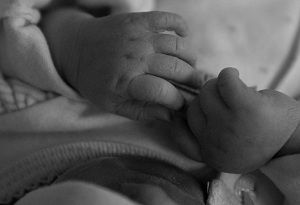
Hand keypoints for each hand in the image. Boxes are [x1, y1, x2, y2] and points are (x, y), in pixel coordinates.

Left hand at [60, 11, 201, 120]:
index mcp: (126, 82)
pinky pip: (167, 18)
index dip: (178, 100)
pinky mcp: (138, 20)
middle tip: (196, 86)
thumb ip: (143, 112)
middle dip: (192, 80)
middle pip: (176, 68)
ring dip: (191, 57)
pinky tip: (185, 35)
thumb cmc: (94, 81)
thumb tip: (171, 115)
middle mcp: (134, 58)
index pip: (163, 92)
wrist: (75, 48)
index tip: (181, 103)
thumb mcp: (113, 105)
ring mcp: (137, 36)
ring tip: (191, 66)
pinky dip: (181, 25)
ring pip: (178, 45)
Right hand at [187, 67, 299, 172]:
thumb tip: (176, 118)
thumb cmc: (260, 138)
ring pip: (206, 92)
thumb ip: (205, 140)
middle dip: (208, 101)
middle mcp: (216, 144)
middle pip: (193, 108)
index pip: (181, 139)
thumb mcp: (227, 149)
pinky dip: (229, 74)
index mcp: (212, 156)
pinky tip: (237, 78)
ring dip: (219, 87)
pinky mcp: (245, 108)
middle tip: (225, 101)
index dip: (180, 124)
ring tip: (234, 91)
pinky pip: (224, 79)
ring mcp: (229, 127)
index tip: (184, 115)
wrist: (297, 138)